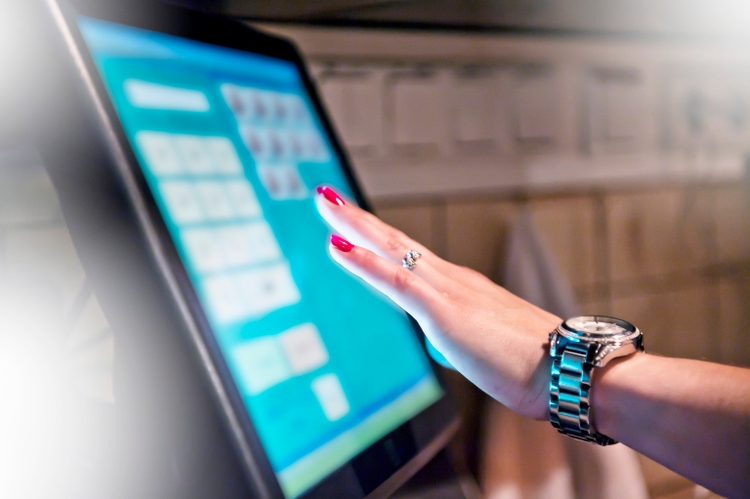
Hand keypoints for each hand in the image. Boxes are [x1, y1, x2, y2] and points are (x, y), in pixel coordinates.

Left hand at [315, 186, 560, 419]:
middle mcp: (453, 281)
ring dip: (355, 227)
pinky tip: (338, 247)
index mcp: (462, 289)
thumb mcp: (487, 350)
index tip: (352, 225)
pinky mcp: (446, 313)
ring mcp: (449, 292)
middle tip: (327, 197)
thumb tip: (446, 346)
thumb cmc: (538, 366)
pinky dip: (365, 263)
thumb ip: (462, 341)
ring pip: (392, 251)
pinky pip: (397, 282)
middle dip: (358, 220)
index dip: (378, 240)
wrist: (572, 371)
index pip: (410, 259)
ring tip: (326, 204)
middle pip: (396, 243)